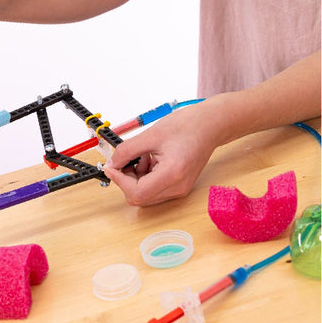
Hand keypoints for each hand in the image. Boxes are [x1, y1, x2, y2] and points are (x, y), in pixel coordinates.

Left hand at [103, 96, 226, 205]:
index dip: (120, 181)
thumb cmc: (187, 126)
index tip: (112, 167)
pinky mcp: (179, 186)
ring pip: (145, 195)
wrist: (211, 124)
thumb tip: (112, 164)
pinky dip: (146, 177)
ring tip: (145, 156)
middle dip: (127, 180)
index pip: (137, 193)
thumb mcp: (150, 136)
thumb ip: (126, 152)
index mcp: (172, 175)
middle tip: (127, 160)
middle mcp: (177, 188)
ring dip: (137, 178)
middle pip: (139, 198)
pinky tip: (152, 160)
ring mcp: (179, 190)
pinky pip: (154, 189)